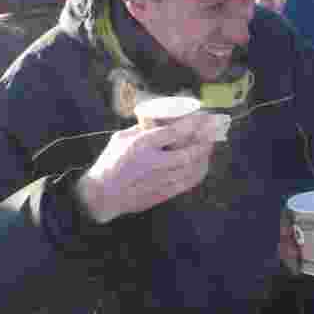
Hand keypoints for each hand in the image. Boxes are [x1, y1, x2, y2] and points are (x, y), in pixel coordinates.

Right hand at [75, 112, 215, 223]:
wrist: (101, 196)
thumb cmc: (110, 162)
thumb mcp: (121, 138)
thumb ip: (143, 128)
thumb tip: (161, 118)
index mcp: (140, 146)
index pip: (173, 133)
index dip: (192, 124)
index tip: (203, 117)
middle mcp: (152, 163)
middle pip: (188, 152)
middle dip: (205, 140)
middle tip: (212, 130)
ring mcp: (159, 181)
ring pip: (192, 169)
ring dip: (205, 155)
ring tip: (210, 144)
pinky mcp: (163, 193)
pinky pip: (189, 182)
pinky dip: (199, 170)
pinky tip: (203, 163)